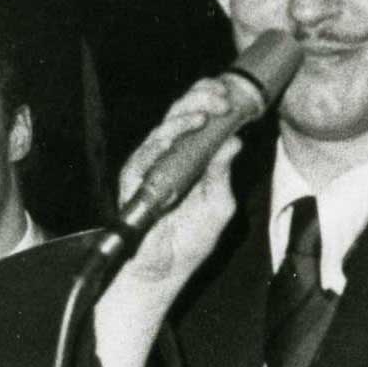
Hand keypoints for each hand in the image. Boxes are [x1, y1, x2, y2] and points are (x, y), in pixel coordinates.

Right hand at [110, 74, 251, 299]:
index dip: (211, 100)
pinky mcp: (133, 180)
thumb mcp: (219, 203)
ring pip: (163, 129)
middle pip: (179, 115)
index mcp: (189, 157)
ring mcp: (149, 166)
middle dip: (200, 100)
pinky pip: (144, 154)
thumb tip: (234, 139)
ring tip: (206, 113)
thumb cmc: (190, 239)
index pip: (197, 117)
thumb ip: (223, 172)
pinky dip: (161, 141)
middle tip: (222, 98)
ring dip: (185, 116)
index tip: (232, 95)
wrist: (165, 271)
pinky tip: (179, 133)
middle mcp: (168, 156)